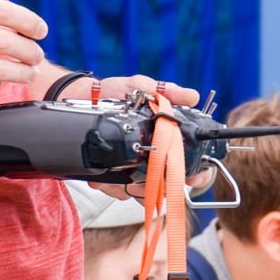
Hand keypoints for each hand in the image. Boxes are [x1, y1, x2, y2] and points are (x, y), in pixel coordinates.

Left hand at [81, 74, 205, 200]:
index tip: (193, 177)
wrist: (80, 97)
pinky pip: (117, 191)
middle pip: (168, 185)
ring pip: (142, 192)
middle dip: (161, 188)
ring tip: (121, 176)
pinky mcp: (113, 174)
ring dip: (133, 188)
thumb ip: (166, 92)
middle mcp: (152, 156)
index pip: (193, 162)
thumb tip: (192, 96)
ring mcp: (133, 168)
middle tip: (147, 179)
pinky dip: (111, 187)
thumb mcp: (141, 87)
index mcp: (166, 138)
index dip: (199, 173)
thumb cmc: (115, 93)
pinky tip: (102, 178)